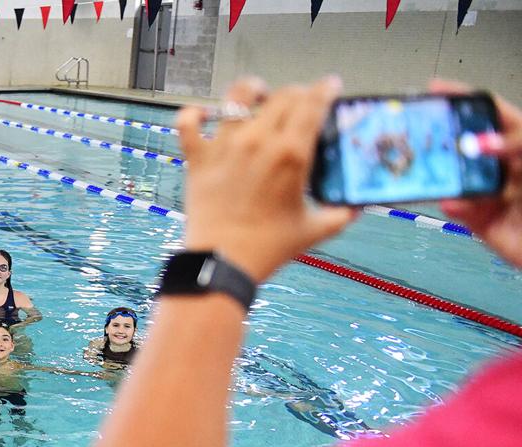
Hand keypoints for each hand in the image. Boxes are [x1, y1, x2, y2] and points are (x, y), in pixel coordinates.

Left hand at [178, 76, 358, 281]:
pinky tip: (203, 115)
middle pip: (282, 96)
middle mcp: (258, 142)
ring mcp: (225, 147)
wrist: (223, 262)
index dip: (325, 88)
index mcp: (290, 154)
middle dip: (297, 93)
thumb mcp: (313, 230)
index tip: (330, 85)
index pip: (313, 103)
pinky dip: (194, 114)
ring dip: (252, 90)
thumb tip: (355, 208)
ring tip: (258, 93)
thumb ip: (339, 214)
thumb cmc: (266, 248)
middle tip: (301, 101)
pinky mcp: (199, 158)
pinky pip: (188, 123)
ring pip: (237, 97)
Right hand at [432, 79, 521, 268]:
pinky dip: (455, 205)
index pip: (493, 115)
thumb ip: (516, 143)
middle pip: (468, 146)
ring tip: (435, 169)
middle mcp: (506, 167)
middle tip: (424, 134)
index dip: (466, 100)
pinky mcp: (484, 223)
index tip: (437, 90)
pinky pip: (461, 211)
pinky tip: (454, 201)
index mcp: (521, 145)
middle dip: (446, 139)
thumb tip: (483, 142)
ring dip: (446, 174)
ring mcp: (494, 194)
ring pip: (459, 178)